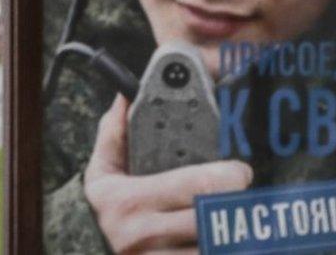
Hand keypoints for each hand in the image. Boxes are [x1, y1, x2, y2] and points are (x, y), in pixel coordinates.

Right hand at [84, 95, 252, 253]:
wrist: (90, 248)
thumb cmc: (107, 208)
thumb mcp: (103, 170)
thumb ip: (115, 133)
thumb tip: (126, 96)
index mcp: (129, 200)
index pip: (198, 185)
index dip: (229, 176)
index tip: (240, 171)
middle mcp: (142, 235)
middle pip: (213, 217)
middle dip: (239, 204)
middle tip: (244, 193)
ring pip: (217, 247)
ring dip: (236, 233)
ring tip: (240, 219)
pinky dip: (227, 248)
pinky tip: (230, 240)